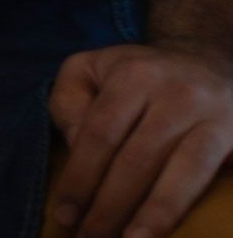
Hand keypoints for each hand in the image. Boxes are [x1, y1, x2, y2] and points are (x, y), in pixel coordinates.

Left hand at [48, 40, 232, 237]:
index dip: (81, 179)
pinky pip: (214, 176)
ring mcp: (215, 116)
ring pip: (183, 172)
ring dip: (156, 214)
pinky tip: (173, 228)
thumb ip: (69, 103)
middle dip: (110, 206)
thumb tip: (75, 148)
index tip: (64, 214)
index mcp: (133, 75)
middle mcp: (177, 94)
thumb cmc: (139, 73)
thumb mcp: (91, 68)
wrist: (211, 59)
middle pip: (138, 159)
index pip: (100, 135)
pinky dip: (194, 203)